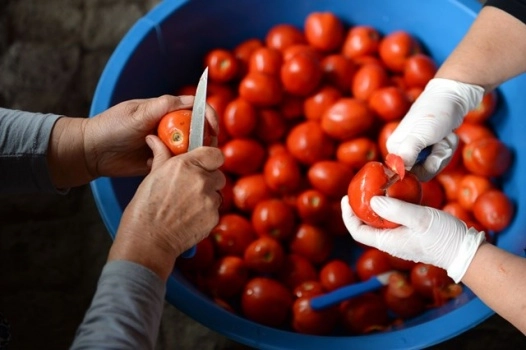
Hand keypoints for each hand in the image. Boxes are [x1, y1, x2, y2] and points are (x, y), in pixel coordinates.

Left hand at [84, 94, 218, 178]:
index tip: (213, 129)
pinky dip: (178, 169)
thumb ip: (162, 106)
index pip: (196, 108)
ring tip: (186, 162)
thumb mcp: (137, 113)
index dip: (208, 117)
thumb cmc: (111, 127)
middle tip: (205, 151)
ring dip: (192, 156)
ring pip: (190, 151)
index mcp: (166, 111)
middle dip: (206, 140)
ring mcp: (166, 146)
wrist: (91, 152)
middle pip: (198, 131)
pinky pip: (177, 166)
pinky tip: (170, 171)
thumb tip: (191, 100)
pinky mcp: (161, 162)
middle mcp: (169, 127)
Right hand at [109, 135, 224, 280]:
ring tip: (187, 205)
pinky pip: (215, 210)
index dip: (211, 158)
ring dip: (207, 197)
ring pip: (217, 193)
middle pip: (218, 174)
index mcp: (185, 165)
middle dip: (209, 180)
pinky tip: (189, 217)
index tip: (205, 163)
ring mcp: (209, 200)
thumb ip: (161, 156)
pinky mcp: (213, 217)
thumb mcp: (152, 177)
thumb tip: (154, 139)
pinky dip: (206, 213)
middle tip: (192, 188)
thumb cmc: (144, 209)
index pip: (215, 153)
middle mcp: (201, 180)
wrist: (147, 241)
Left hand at [341, 195, 485, 282]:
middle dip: (359, 207)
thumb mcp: (420, 219)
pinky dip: (390, 206)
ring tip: (375, 187)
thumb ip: (396, 210)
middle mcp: (391, 241)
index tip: (345, 197)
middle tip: (359, 188)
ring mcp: (401, 238)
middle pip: (366, 225)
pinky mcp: (412, 232)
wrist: (467, 251)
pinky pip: (394, 218)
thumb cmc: (444, 237)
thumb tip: (372, 201)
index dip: (348, 215)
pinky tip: (396, 192)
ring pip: (380, 221)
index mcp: (387, 241)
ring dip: (375, 205)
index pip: (357, 231)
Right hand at [387, 78, 483, 180]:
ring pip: (433, 166)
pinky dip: (447, 147)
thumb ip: (407, 154)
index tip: (433, 156)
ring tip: (444, 136)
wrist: (452, 96)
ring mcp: (416, 149)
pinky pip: (439, 158)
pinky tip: (447, 135)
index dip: (424, 168)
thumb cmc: (434, 114)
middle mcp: (402, 150)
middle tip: (441, 143)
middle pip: (422, 172)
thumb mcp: (420, 135)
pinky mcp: (428, 146)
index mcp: (395, 149)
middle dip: (437, 158)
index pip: (407, 174)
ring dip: (444, 151)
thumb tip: (397, 172)